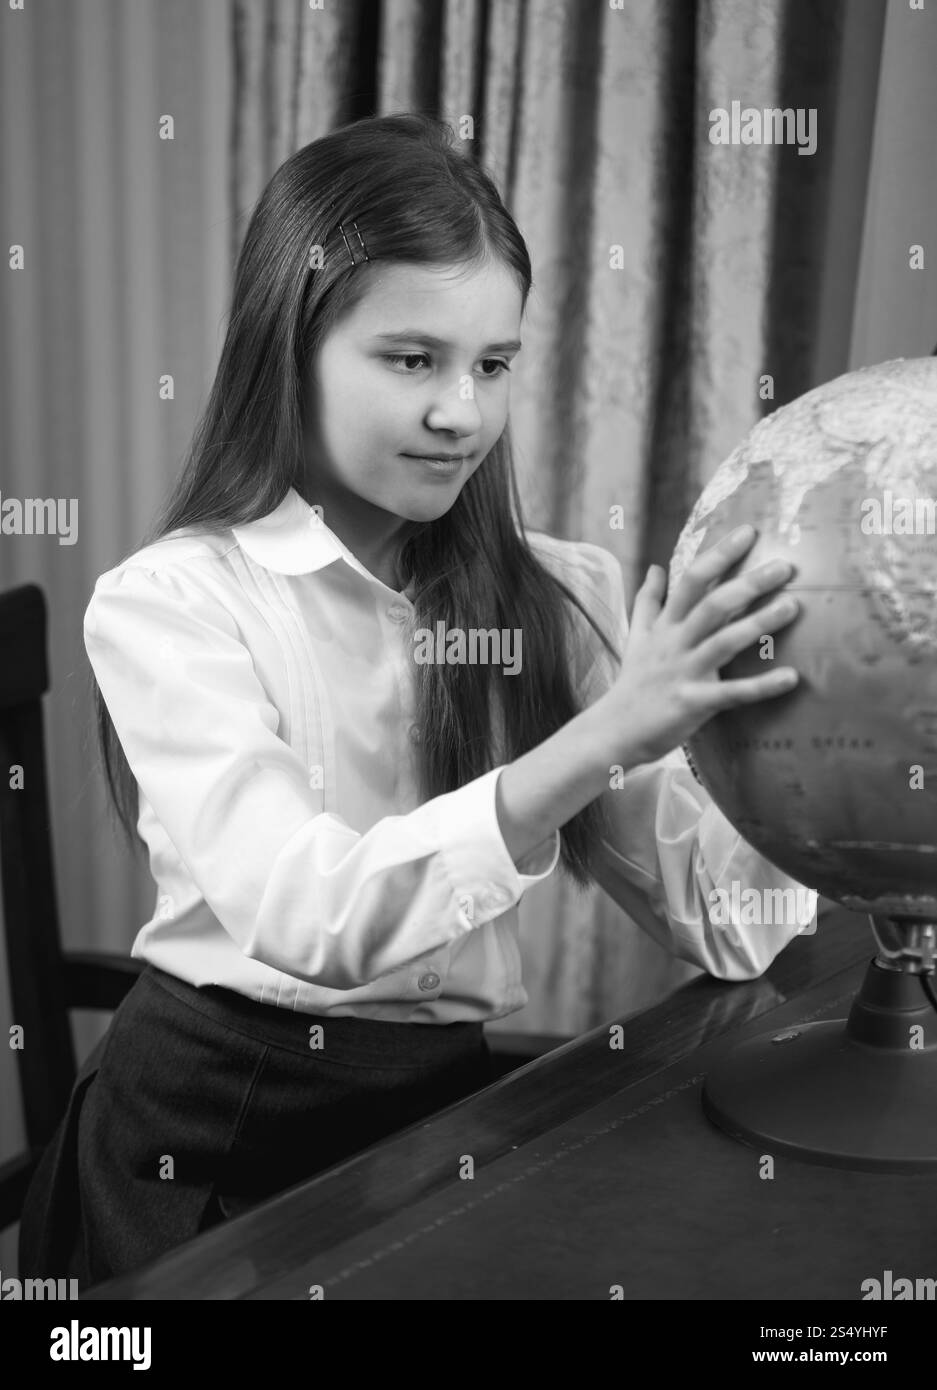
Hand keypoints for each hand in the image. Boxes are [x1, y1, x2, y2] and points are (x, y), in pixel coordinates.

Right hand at [596, 525, 799, 767]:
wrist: (613, 731)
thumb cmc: (633, 683)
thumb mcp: (636, 637)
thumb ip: (648, 601)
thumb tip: (656, 567)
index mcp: (665, 626)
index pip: (691, 580)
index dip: (719, 554)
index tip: (749, 532)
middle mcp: (675, 644)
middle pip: (712, 604)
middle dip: (748, 582)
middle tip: (784, 566)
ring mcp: (684, 672)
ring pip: (724, 642)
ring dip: (759, 623)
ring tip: (793, 606)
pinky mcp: (693, 704)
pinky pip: (732, 694)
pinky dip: (762, 686)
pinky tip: (791, 677)